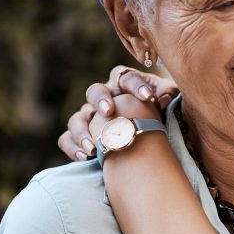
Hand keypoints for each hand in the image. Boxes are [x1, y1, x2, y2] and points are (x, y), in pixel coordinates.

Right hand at [57, 65, 178, 160]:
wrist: (147, 138)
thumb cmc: (157, 113)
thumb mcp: (165, 101)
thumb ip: (166, 94)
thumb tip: (163, 98)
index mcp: (123, 85)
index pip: (125, 77)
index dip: (136, 85)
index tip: (148, 97)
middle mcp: (103, 98)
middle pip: (94, 91)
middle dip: (100, 100)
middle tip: (108, 111)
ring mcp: (89, 117)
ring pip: (77, 118)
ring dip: (83, 130)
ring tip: (94, 146)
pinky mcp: (80, 136)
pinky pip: (67, 139)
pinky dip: (73, 147)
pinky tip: (86, 156)